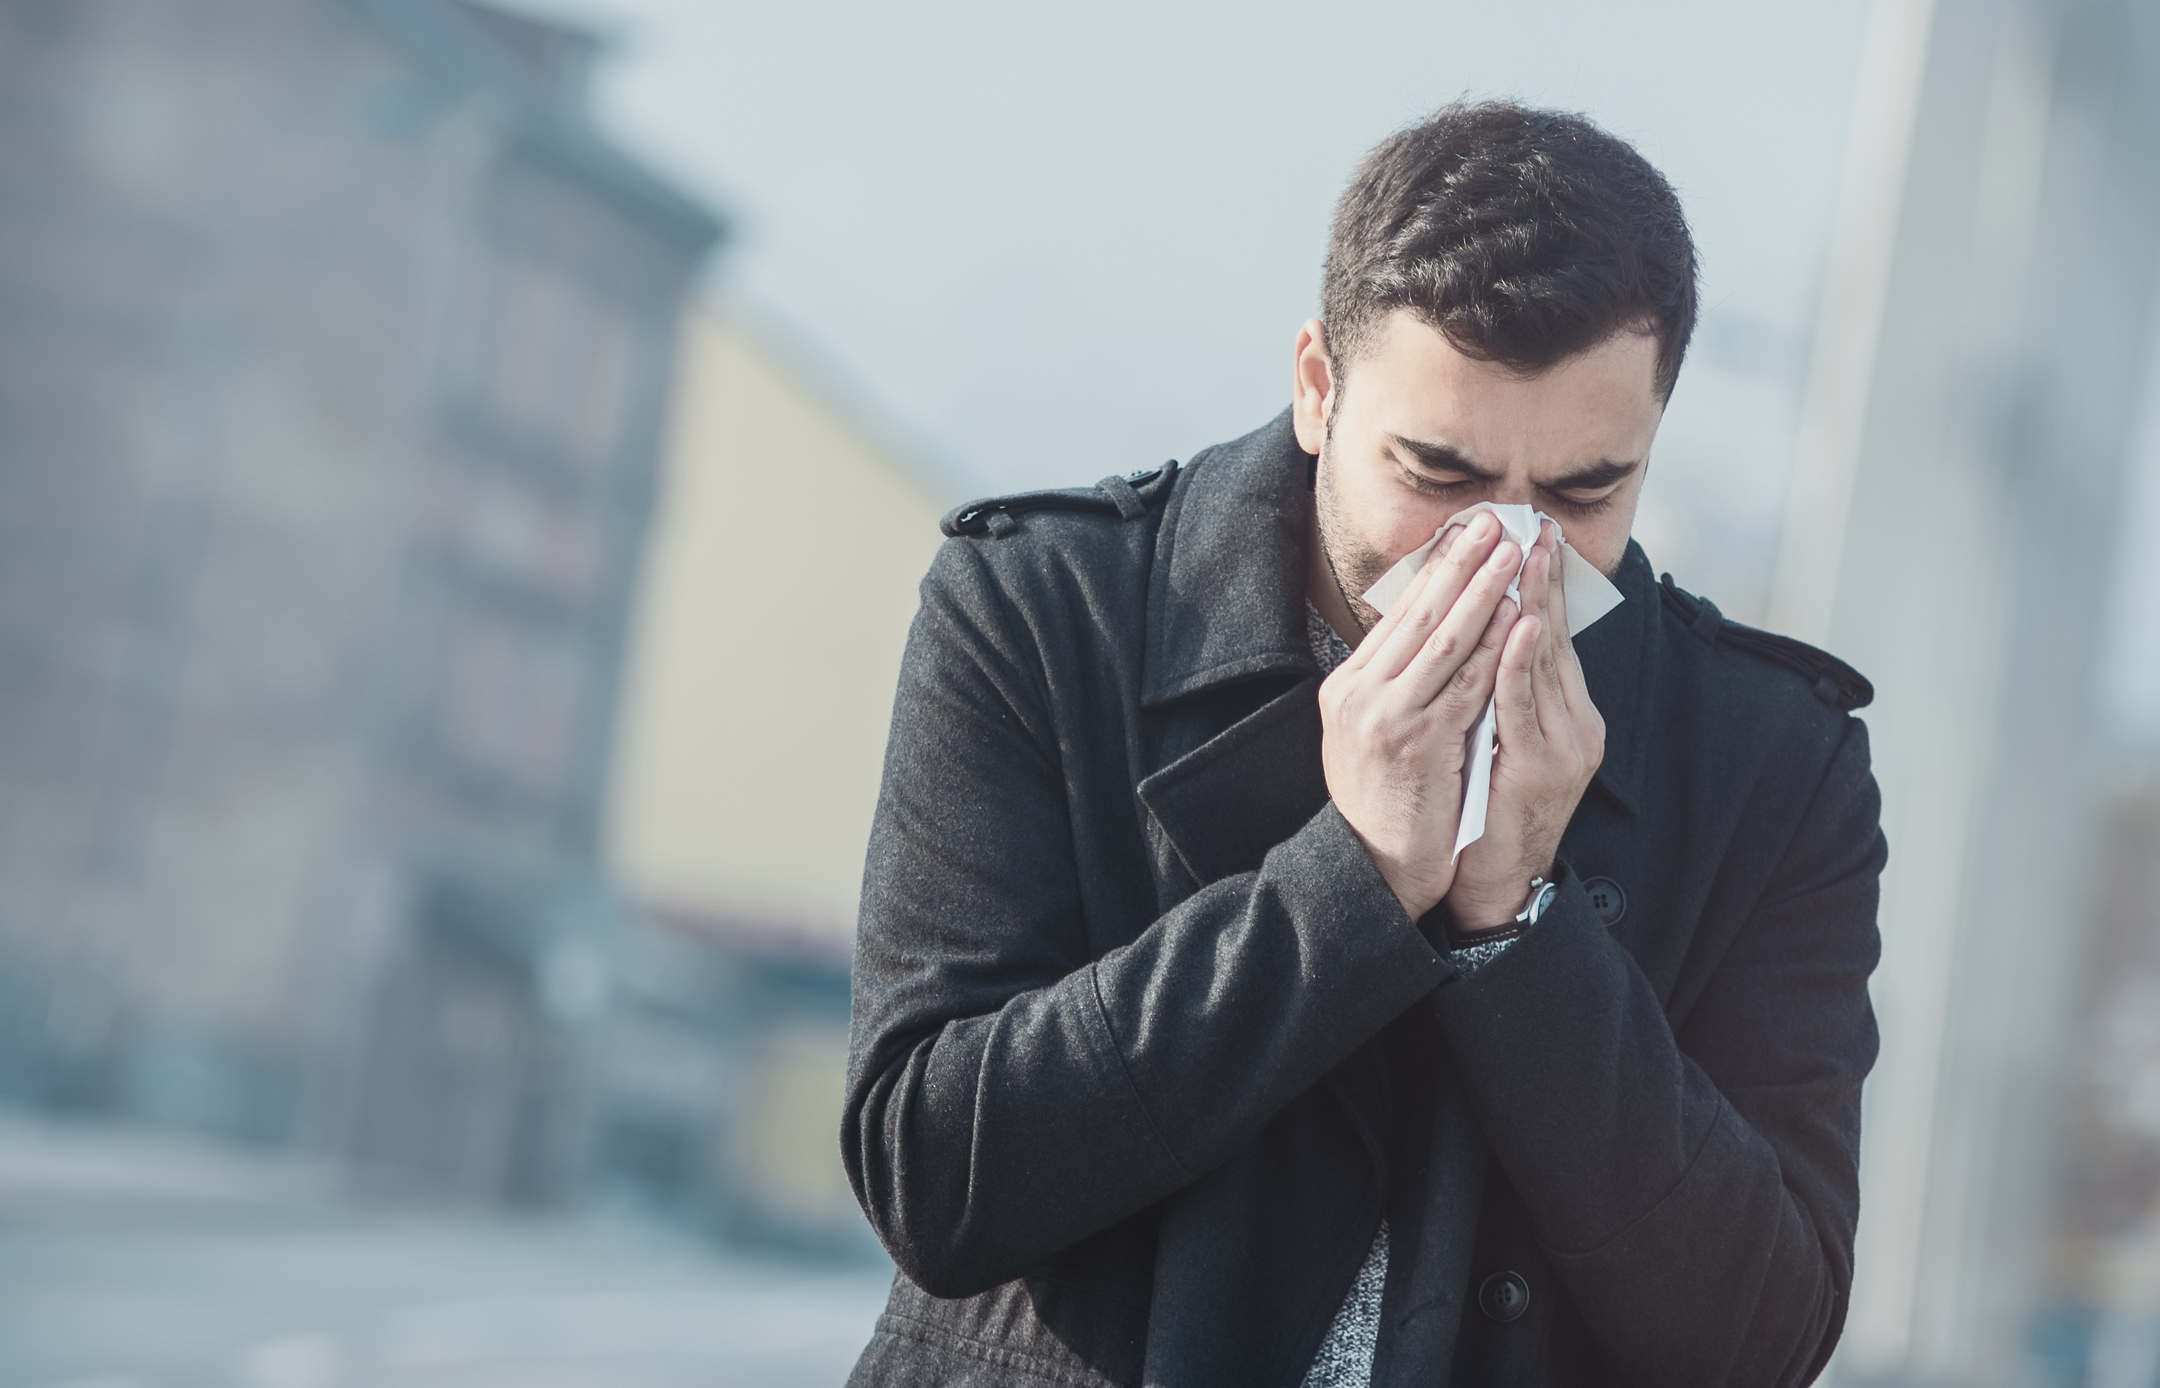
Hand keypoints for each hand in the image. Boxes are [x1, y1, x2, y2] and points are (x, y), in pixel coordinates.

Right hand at [1319, 512, 1522, 919]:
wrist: (1374, 864)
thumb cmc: (1385, 800)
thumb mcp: (1370, 732)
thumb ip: (1393, 685)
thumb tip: (1428, 632)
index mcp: (1347, 686)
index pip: (1399, 613)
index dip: (1437, 568)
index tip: (1468, 530)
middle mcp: (1359, 694)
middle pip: (1420, 614)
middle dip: (1462, 563)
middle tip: (1497, 521)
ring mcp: (1386, 717)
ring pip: (1445, 641)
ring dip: (1485, 591)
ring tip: (1515, 553)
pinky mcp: (1419, 743)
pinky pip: (1467, 685)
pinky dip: (1495, 649)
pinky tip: (1518, 619)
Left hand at [1444, 521, 1606, 929]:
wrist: (1494, 881)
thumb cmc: (1485, 807)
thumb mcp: (1495, 737)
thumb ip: (1495, 691)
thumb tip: (1478, 634)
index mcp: (1566, 713)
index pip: (1552, 636)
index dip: (1541, 585)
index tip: (1529, 535)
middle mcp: (1576, 723)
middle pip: (1557, 638)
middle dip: (1545, 579)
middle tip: (1536, 526)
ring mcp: (1565, 744)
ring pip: (1547, 662)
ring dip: (1537, 604)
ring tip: (1528, 555)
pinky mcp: (1544, 766)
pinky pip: (1528, 703)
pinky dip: (1522, 660)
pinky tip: (1521, 623)